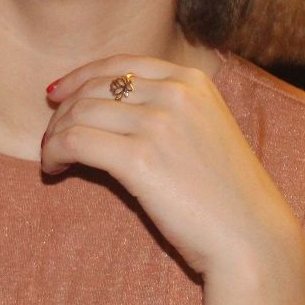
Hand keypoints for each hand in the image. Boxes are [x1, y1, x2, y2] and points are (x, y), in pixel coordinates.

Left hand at [40, 57, 304, 283]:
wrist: (252, 239)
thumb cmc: (227, 195)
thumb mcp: (206, 129)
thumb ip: (169, 108)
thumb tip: (108, 104)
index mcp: (192, 80)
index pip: (119, 64)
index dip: (80, 76)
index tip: (58, 92)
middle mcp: (175, 93)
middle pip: (95, 87)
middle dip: (64, 110)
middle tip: (51, 135)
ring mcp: (158, 123)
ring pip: (80, 112)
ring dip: (56, 134)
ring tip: (51, 155)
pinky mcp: (139, 158)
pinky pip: (76, 141)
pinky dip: (55, 152)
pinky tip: (54, 169)